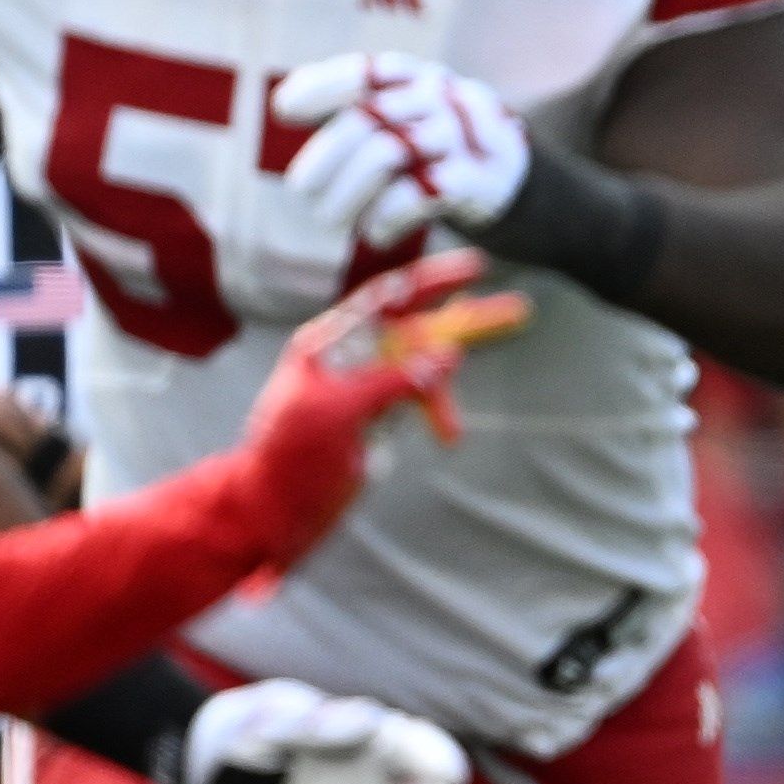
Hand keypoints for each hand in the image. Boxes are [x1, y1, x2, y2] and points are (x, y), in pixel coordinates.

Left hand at [233, 252, 530, 561]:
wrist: (267, 516)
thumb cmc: (287, 460)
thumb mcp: (335, 416)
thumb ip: (390, 383)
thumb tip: (447, 356)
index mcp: (329, 344)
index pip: (389, 299)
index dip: (433, 280)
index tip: (477, 267)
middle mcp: (348, 358)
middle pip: (415, 327)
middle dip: (462, 322)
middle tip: (516, 311)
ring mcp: (362, 390)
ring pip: (419, 371)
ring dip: (440, 395)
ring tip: (451, 432)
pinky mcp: (373, 421)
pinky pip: (414, 404)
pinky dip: (431, 416)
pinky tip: (439, 437)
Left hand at [274, 55, 532, 249]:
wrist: (518, 181)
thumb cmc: (442, 150)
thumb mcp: (407, 117)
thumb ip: (360, 109)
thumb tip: (284, 102)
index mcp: (414, 77)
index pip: (363, 70)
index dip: (320, 87)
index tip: (283, 110)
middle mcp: (438, 96)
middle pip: (367, 120)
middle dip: (325, 159)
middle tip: (303, 195)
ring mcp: (462, 135)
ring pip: (387, 154)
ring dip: (348, 194)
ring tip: (332, 220)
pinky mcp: (480, 180)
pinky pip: (420, 193)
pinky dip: (386, 217)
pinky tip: (376, 234)